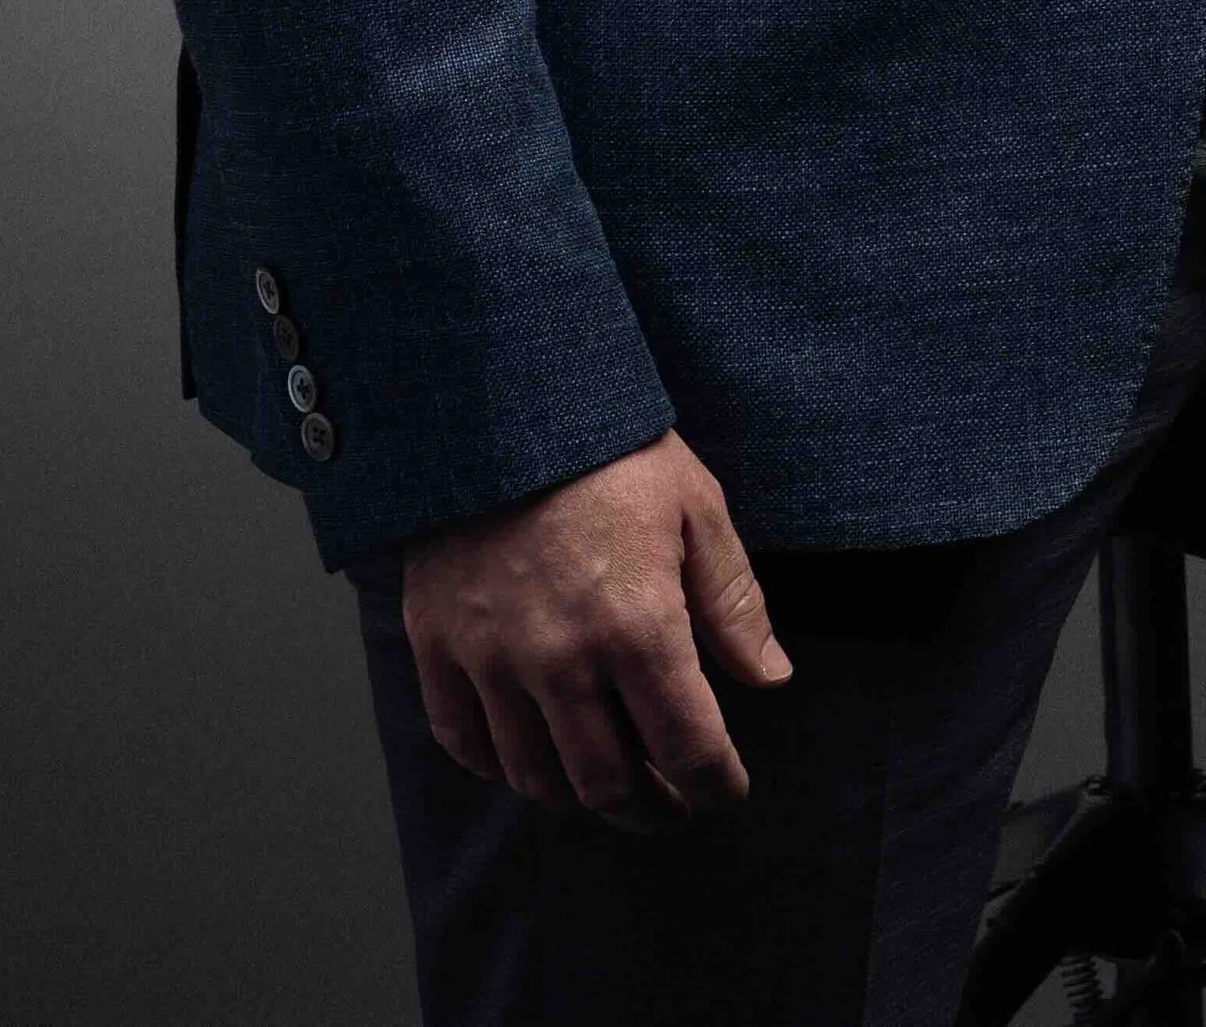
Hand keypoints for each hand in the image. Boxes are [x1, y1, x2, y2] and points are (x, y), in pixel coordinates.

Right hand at [401, 429, 792, 827]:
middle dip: (654, 809)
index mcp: (639, 627)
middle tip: (673, 805)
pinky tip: (530, 754)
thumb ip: (734, 602)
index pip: (689, 750)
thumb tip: (769, 679)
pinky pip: (462, 740)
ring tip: (609, 786)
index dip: (717, 786)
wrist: (500, 396)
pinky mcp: (436, 643)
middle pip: (611, 784)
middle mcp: (562, 659)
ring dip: (580, 799)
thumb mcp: (696, 508)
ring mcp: (491, 657)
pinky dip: (499, 766)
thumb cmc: (611, 447)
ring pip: (537, 776)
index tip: (726, 789)